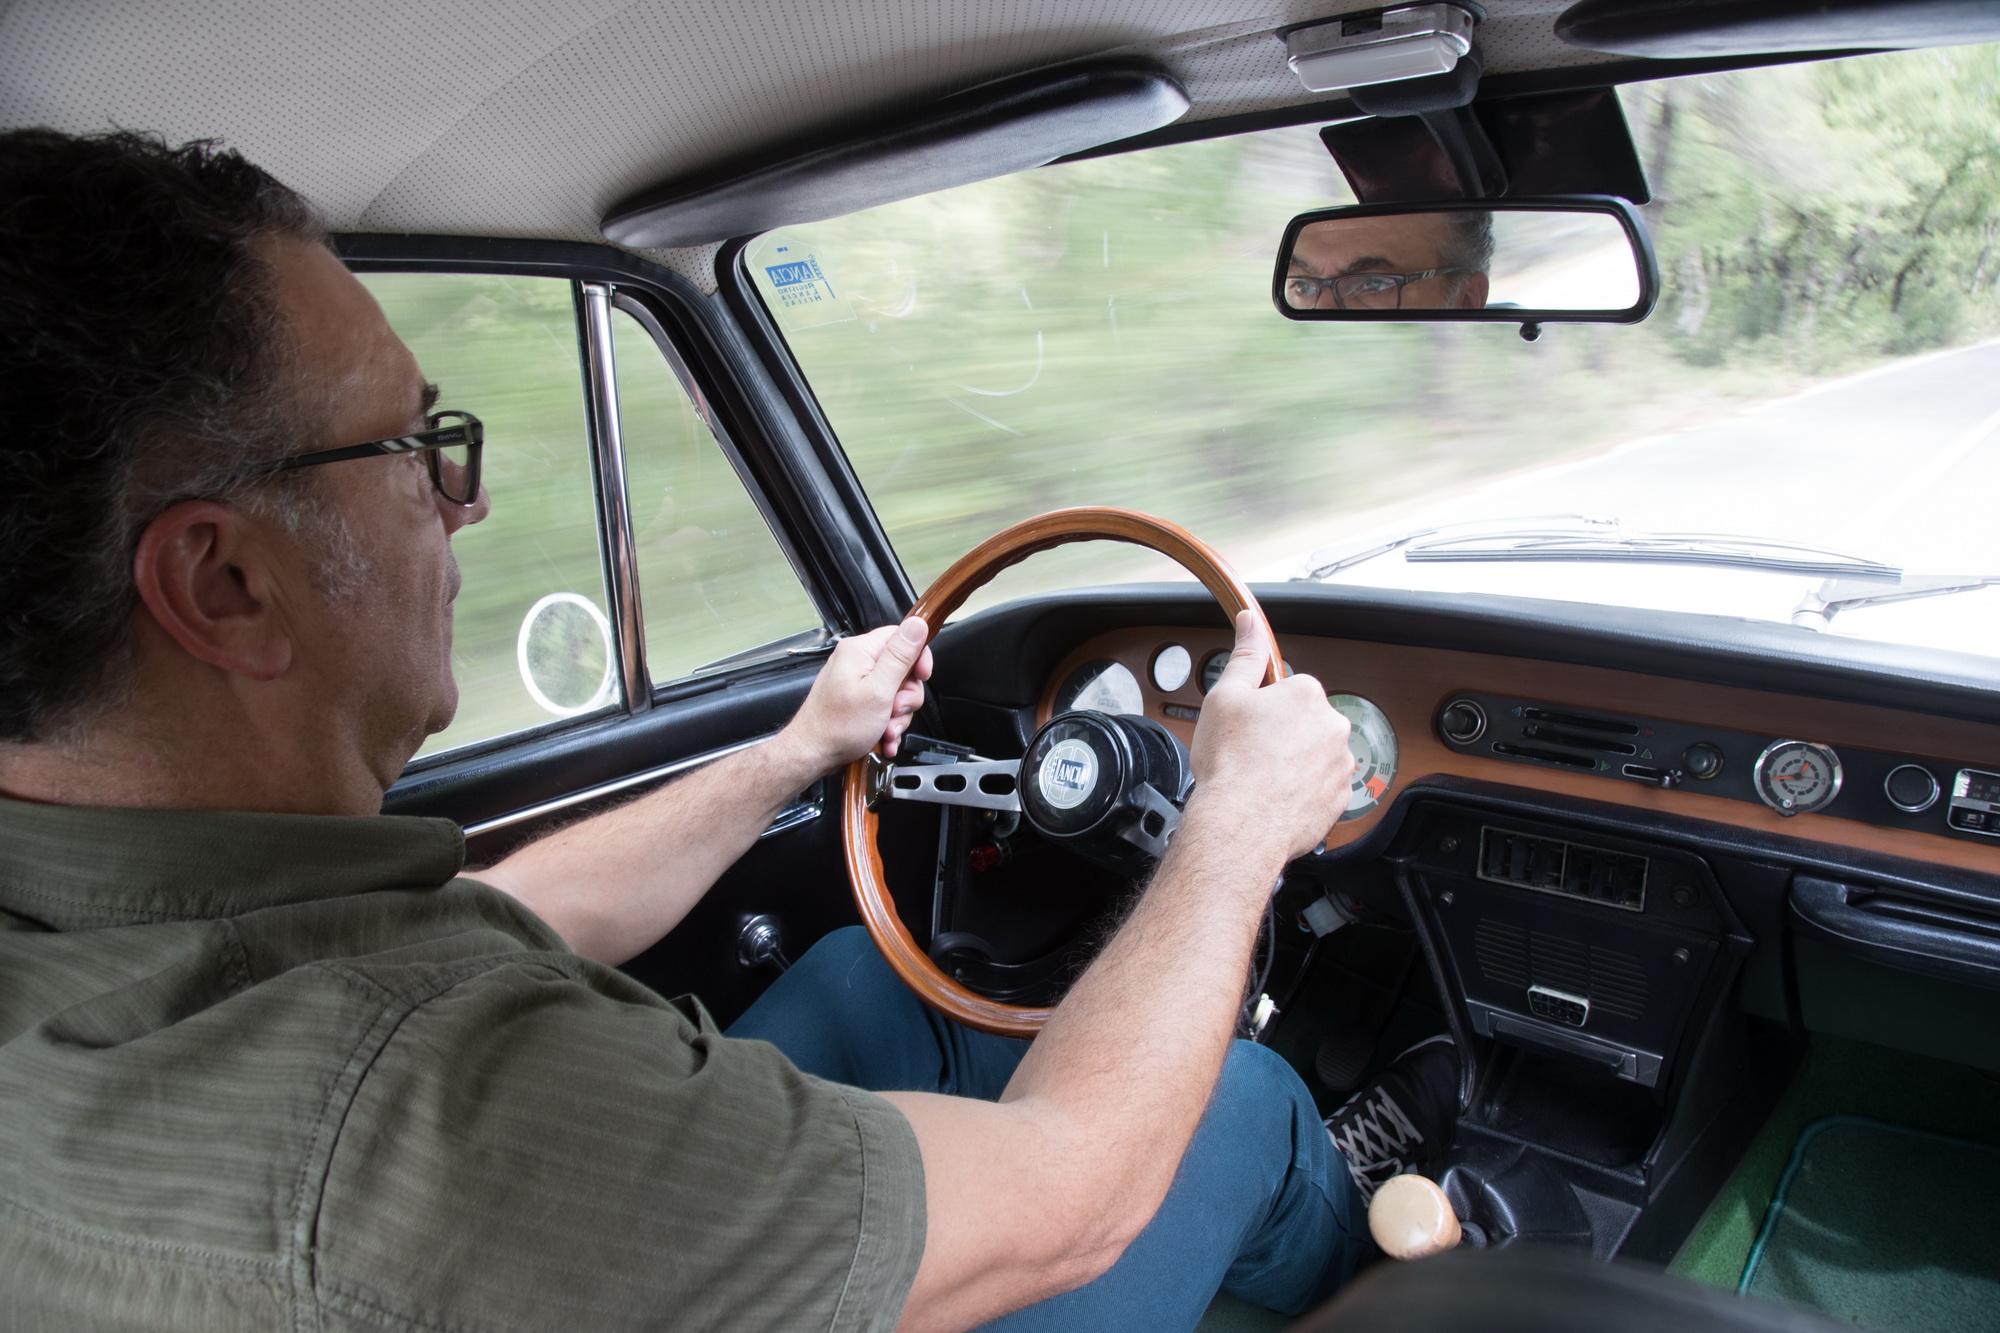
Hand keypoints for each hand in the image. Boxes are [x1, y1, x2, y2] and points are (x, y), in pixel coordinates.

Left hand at [780, 617, 933, 775]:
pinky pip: (883, 705)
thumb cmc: (837, 726)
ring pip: (895, 691)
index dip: (917, 657)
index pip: (901, 637)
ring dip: (897, 715)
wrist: (812, 754)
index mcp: (860, 651)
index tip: (921, 677)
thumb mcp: (879, 690)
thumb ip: (900, 657)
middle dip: (906, 696)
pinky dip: (887, 722)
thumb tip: (918, 624)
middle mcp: (856, 662)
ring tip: (886, 729)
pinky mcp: (856, 699)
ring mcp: (855, 681)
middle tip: (895, 710)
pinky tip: (883, 736)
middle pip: (902, 668)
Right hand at [1187, 611, 1354, 862]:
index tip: (1249, 725)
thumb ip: (1245, 655)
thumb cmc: (1231, 763)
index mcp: (1307, 694)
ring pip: (1315, 755)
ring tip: (1263, 779)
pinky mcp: (1341, 797)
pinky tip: (1277, 797)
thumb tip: (1251, 622)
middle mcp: (1333, 725)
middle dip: (1283, 734)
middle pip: (1305, 722)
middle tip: (1251, 753)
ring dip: (1295, 763)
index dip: (1265, 708)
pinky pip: (1322, 786)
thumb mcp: (1225, 696)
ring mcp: (1341, 763)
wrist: (1242, 824)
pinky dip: (1303, 791)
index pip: (1290, 689)